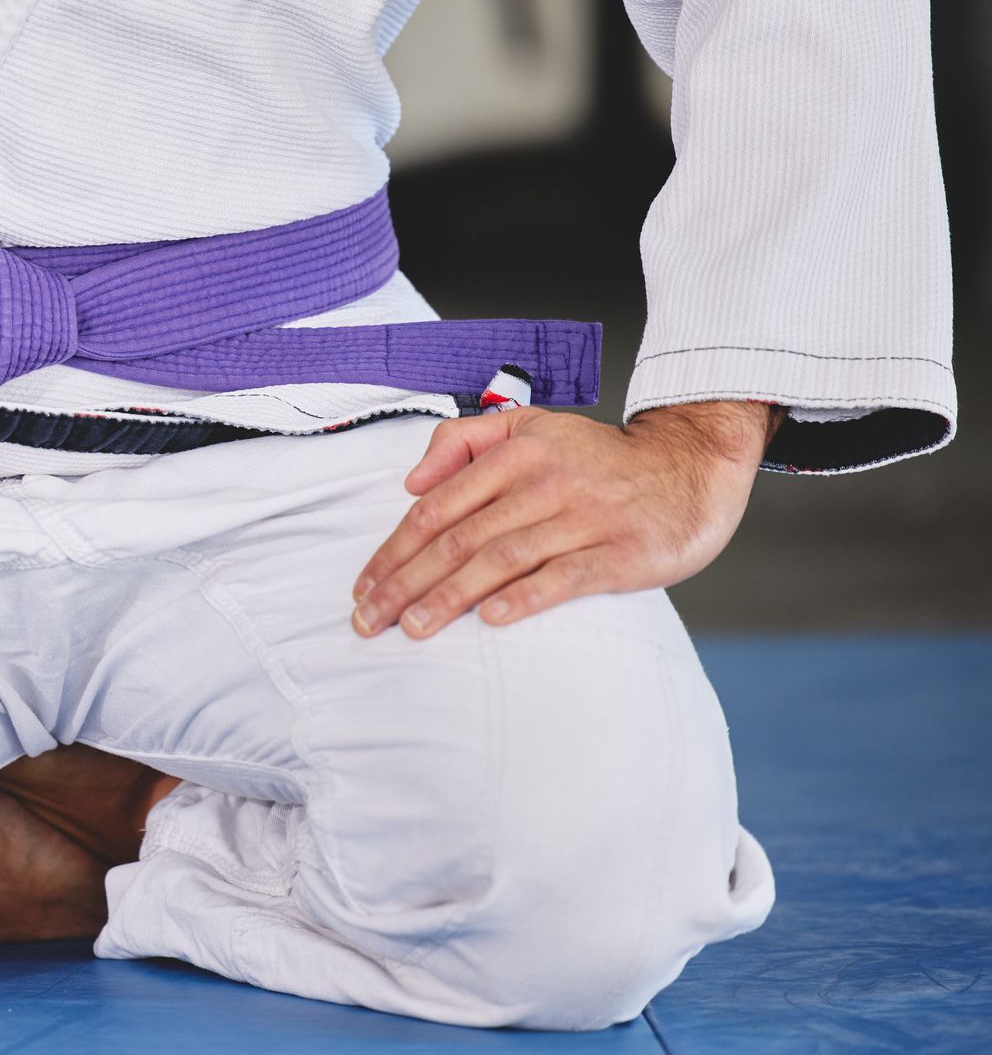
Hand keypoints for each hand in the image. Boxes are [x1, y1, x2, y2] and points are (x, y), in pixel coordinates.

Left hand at [351, 401, 780, 638]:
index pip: (437, 508)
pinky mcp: (621, 553)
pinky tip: (493, 619)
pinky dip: (527, 596)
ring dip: (450, 596)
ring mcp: (585, 518)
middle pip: (459, 538)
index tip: (363, 586)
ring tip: (411, 628)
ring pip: (501, 559)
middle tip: (367, 621)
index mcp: (516, 454)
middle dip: (404, 583)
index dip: (393, 550)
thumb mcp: (531, 427)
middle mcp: (545, 483)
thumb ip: (465, 440)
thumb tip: (412, 482)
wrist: (691, 466)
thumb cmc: (597, 458)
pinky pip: (566, 577)